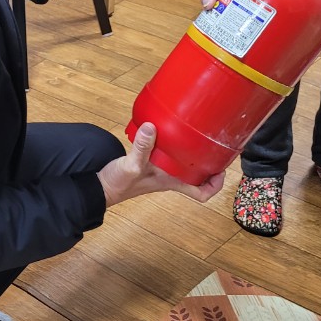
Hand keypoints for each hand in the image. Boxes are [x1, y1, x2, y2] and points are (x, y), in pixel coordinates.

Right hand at [97, 123, 224, 206]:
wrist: (99, 187)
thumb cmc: (119, 184)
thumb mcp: (132, 165)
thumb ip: (142, 147)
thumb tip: (151, 127)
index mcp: (172, 181)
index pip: (202, 193)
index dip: (216, 184)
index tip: (222, 170)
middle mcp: (169, 176)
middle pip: (197, 175)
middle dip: (208, 163)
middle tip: (215, 144)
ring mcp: (159, 170)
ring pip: (183, 164)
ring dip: (191, 152)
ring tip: (197, 134)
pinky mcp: (148, 162)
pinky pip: (166, 154)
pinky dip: (170, 144)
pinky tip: (166, 130)